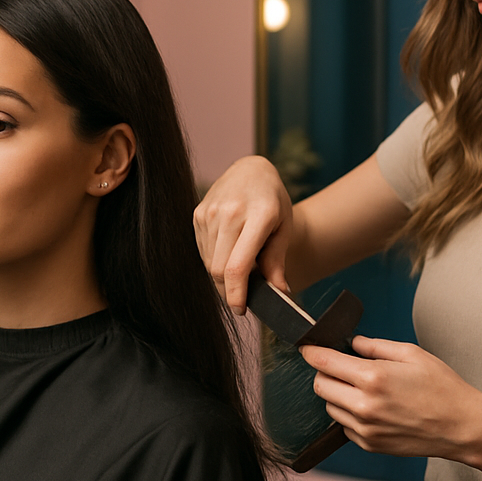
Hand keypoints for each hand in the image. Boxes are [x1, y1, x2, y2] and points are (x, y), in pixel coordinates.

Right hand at [193, 156, 292, 313]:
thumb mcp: (283, 228)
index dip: (236, 295)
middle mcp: (231, 212)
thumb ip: (277, 261)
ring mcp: (210, 212)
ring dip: (223, 275)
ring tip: (240, 267)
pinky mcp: (198, 214)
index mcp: (259, 215)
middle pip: (220, 270)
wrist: (251, 170)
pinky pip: (203, 251)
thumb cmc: (272, 201)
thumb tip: (278, 292)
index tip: (241, 309)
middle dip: (229, 290)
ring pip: (210, 263)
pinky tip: (229, 252)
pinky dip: (215, 260)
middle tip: (243, 295)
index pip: (238, 266)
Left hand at [300, 335, 481, 459]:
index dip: (312, 352)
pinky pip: (345, 426)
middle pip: (320, 386)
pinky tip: (374, 408)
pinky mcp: (369, 444)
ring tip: (364, 389)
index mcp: (373, 377)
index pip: (324, 363)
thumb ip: (375, 346)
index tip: (308, 348)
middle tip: (343, 367)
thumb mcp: (412, 354)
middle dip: (326, 373)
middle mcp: (364, 405)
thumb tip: (352, 343)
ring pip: (330, 407)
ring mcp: (365, 429)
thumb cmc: (442, 387)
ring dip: (338, 395)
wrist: (462, 426)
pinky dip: (351, 415)